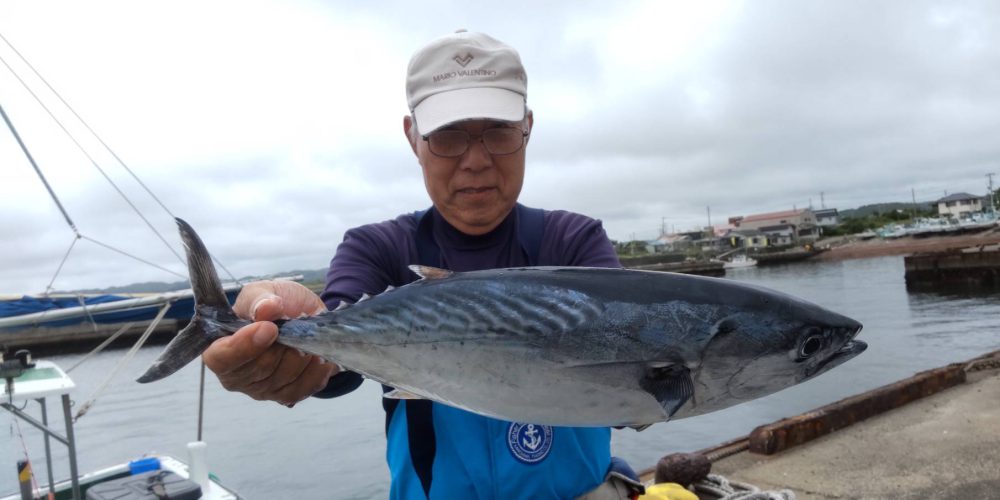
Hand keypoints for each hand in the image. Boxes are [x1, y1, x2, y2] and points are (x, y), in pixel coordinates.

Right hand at [202, 280, 339, 405]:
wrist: (301, 313)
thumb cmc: (272, 303)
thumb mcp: (263, 291)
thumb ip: (260, 300)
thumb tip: (266, 308)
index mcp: (220, 349)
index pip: (222, 358)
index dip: (244, 347)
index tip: (269, 328)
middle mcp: (238, 375)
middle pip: (260, 369)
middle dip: (282, 345)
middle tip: (294, 326)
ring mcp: (263, 389)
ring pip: (286, 378)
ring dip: (301, 354)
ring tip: (306, 336)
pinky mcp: (287, 395)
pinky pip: (305, 387)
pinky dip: (316, 369)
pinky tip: (318, 353)